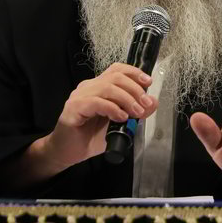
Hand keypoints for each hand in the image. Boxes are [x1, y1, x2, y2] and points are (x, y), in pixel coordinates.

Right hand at [38, 63, 156, 172]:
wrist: (68, 153)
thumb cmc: (90, 138)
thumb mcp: (119, 124)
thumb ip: (135, 113)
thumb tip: (153, 102)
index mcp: (98, 86)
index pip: (117, 70)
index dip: (134, 73)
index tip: (148, 82)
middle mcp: (88, 87)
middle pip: (115, 77)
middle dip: (135, 89)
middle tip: (145, 105)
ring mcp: (79, 96)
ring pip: (107, 87)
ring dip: (126, 99)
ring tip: (135, 113)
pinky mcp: (73, 108)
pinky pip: (96, 102)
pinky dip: (112, 108)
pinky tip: (120, 117)